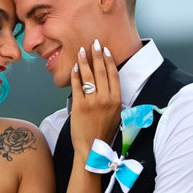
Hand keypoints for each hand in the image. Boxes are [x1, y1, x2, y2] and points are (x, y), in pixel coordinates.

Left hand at [68, 40, 121, 156]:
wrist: (92, 149)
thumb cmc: (104, 133)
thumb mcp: (116, 115)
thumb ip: (113, 99)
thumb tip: (109, 84)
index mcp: (117, 101)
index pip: (114, 75)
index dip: (109, 61)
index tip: (106, 51)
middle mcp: (106, 100)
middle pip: (102, 72)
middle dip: (97, 55)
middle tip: (94, 44)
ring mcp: (93, 103)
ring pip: (89, 76)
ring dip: (85, 61)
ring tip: (82, 50)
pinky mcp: (80, 106)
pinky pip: (77, 85)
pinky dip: (76, 74)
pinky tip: (74, 67)